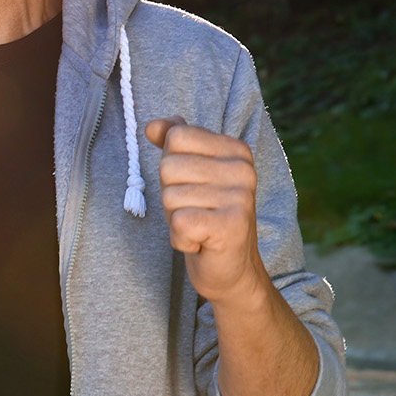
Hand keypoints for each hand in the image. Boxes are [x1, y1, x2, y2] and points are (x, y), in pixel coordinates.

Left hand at [145, 116, 267, 307]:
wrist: (232, 270)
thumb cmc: (206, 217)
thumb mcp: (189, 175)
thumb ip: (173, 144)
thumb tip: (152, 125)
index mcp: (236, 150)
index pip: (176, 137)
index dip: (171, 167)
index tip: (192, 187)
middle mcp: (243, 169)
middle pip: (168, 166)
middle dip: (170, 195)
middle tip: (195, 212)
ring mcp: (240, 198)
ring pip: (170, 196)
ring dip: (175, 219)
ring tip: (199, 227)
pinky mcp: (230, 226)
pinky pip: (178, 222)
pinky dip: (180, 238)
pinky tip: (200, 242)